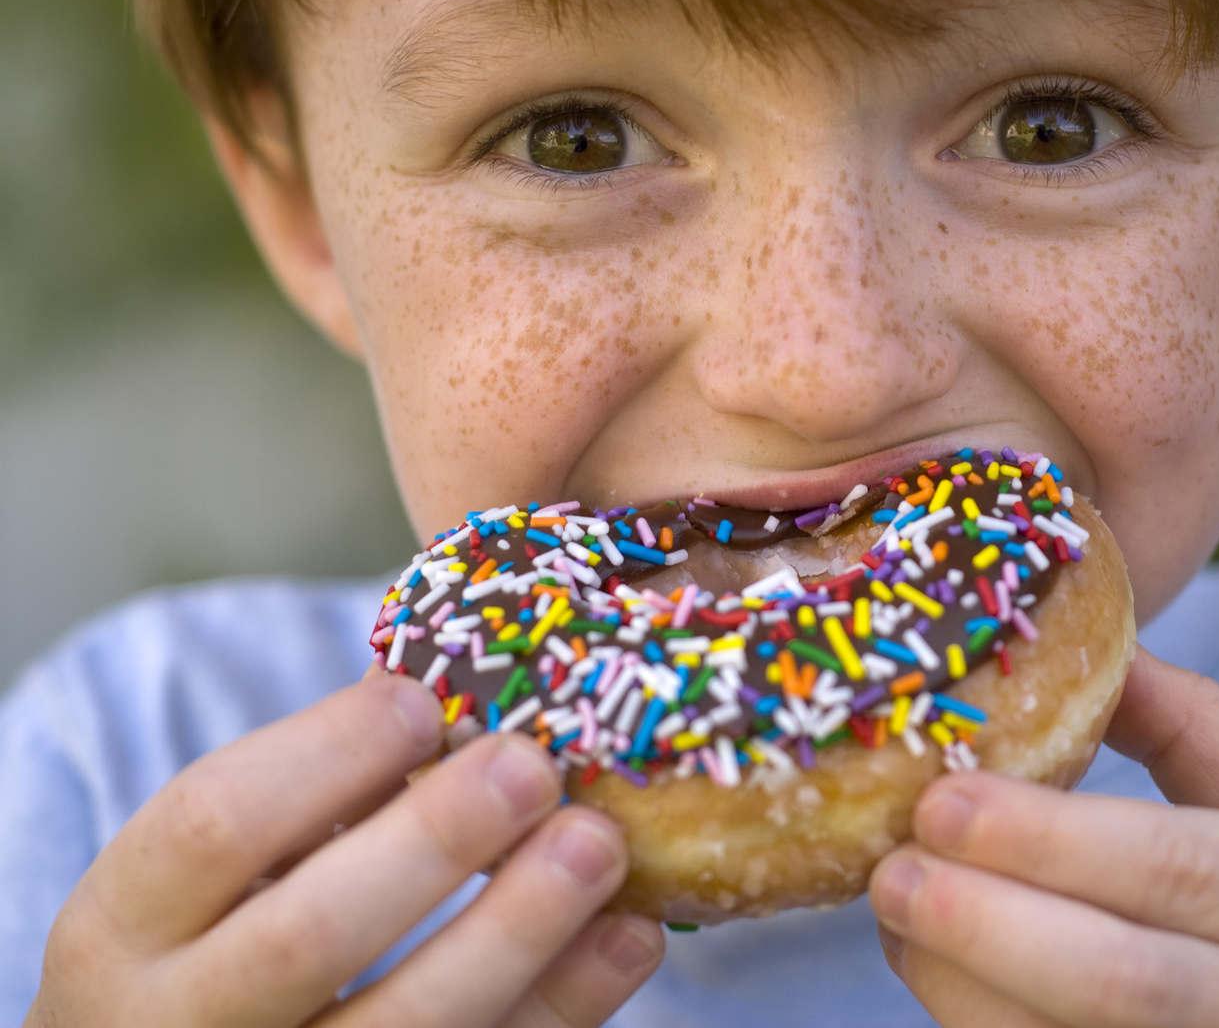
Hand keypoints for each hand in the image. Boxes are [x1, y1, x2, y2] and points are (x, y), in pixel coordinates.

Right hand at [26, 667, 662, 1026]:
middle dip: (433, 843)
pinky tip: (626, 935)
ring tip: (600, 842)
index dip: (325, 755)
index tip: (423, 702)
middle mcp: (177, 1027)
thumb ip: (314, 793)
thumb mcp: (219, 869)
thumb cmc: (220, 937)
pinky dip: (564, 1006)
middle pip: (307, 937)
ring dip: (517, 931)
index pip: (211, 825)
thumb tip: (465, 690)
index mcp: (126, 928)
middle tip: (531, 766)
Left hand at [869, 647, 1218, 1026]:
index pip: (1174, 868)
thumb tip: (1068, 638)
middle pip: (1122, 982)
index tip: (939, 802)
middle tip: (889, 873)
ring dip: (962, 990)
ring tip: (897, 920)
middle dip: (983, 927)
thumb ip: (1189, 727)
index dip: (1043, 840)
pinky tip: (939, 976)